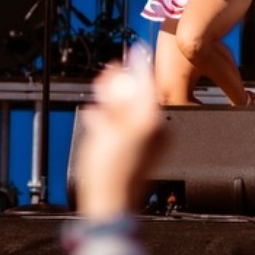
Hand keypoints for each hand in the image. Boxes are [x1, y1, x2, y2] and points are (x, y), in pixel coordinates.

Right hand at [77, 45, 164, 219]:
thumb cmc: (109, 172)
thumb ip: (114, 105)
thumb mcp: (107, 130)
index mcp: (151, 121)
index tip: (138, 50)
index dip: (139, 67)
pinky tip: (98, 118)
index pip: (147, 85)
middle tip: (110, 72)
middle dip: (121, 86)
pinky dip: (113, 122)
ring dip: (113, 104)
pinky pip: (129, 129)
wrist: (111, 204)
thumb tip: (118, 81)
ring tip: (99, 98)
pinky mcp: (143, 154)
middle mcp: (156, 131)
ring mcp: (150, 143)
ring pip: (130, 113)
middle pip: (138, 98)